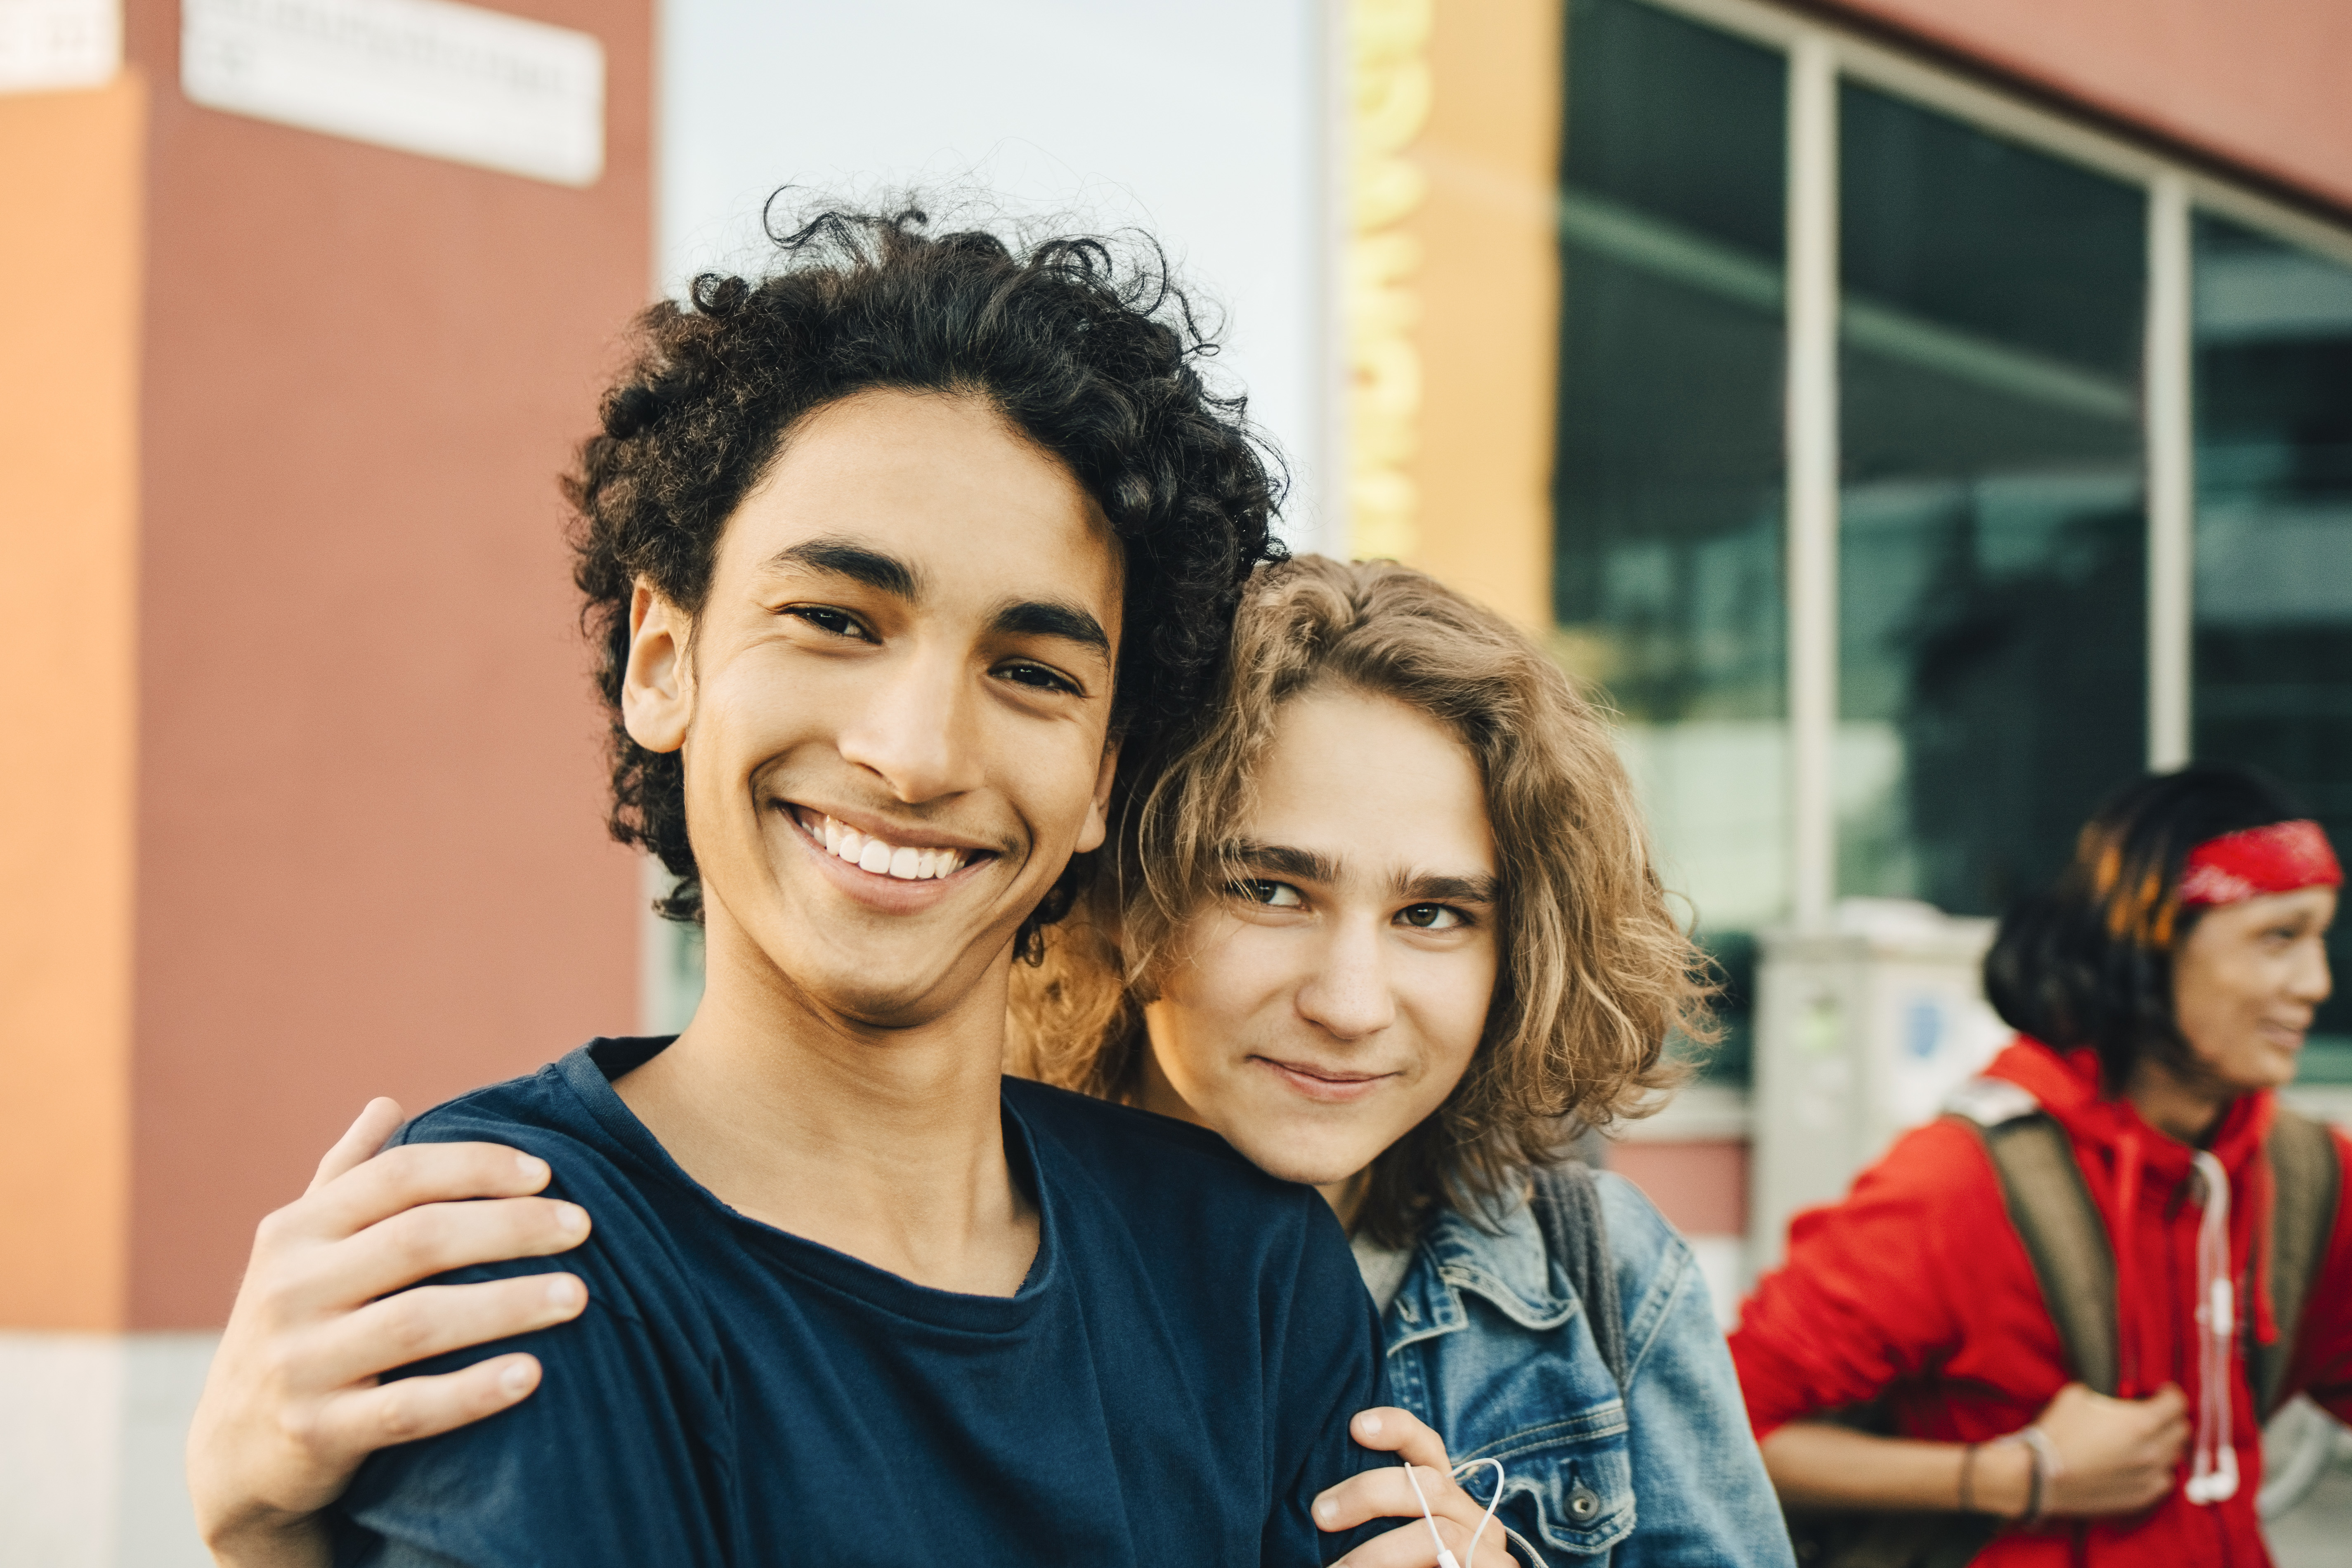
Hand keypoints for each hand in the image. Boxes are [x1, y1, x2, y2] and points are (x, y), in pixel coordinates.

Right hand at [187, 1099, 593, 1566]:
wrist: (234, 1450)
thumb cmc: (296, 1325)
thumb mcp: (301, 1249)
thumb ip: (343, 1176)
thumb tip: (385, 1103)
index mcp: (294, 1232)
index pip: (397, 1176)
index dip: (475, 1166)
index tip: (547, 1172)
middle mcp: (290, 1289)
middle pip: (419, 1239)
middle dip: (510, 1227)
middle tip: (583, 1226)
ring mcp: (299, 1363)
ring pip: (419, 1321)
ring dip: (508, 1304)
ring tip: (580, 1295)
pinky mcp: (317, 1433)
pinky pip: (407, 1410)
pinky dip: (472, 1392)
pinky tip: (531, 1375)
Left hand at [1314, 1408, 1517, 1567]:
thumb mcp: (1383, 1547)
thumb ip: (1368, 1521)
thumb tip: (1321, 1502)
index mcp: (1445, 1502)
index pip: (1428, 1449)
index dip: (1397, 1428)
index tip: (1356, 1426)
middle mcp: (1475, 1519)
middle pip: (1428, 1484)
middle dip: (1369, 1492)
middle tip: (1320, 1513)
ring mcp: (1489, 1553)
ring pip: (1438, 1533)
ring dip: (1379, 1553)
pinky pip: (1451, 1561)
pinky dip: (1395, 1562)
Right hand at [2031, 1382, 2190, 1516]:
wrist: (2041, 1474)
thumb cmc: (2058, 1433)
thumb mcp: (2078, 1395)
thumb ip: (2107, 1395)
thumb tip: (2113, 1398)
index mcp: (2140, 1422)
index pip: (2177, 1404)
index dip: (2170, 1393)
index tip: (2161, 1391)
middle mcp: (2152, 1451)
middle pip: (2182, 1430)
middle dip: (2171, 1417)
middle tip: (2155, 1412)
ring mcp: (2149, 1477)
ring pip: (2175, 1456)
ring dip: (2165, 1443)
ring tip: (2147, 1438)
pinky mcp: (2141, 1496)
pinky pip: (2164, 1480)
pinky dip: (2158, 1468)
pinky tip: (2140, 1462)